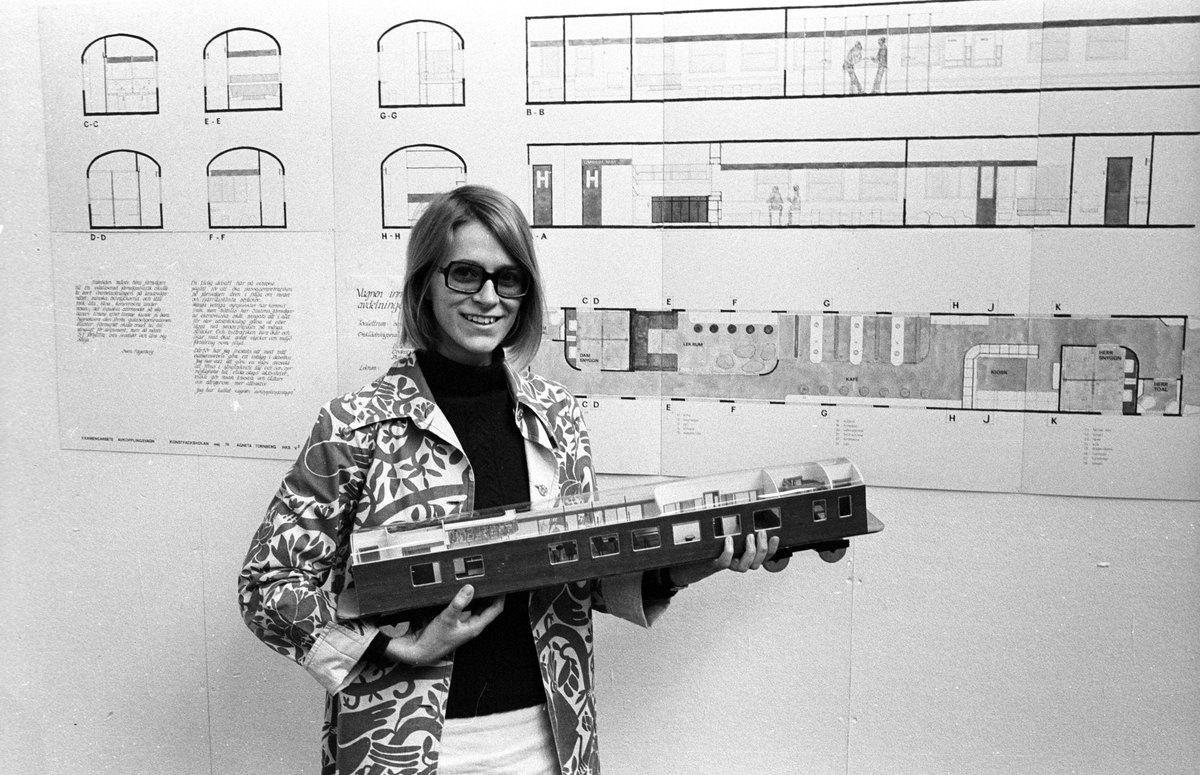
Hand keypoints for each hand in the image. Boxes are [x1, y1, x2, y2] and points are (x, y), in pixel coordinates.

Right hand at [383, 585, 503, 665]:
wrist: (420, 651)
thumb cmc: (434, 640)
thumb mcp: (446, 619)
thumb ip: (458, 603)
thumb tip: (470, 588)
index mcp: (475, 626)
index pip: (496, 609)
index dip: (501, 596)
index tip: (503, 583)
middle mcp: (473, 625)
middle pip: (489, 607)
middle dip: (493, 594)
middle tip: (493, 579)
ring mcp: (465, 624)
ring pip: (479, 607)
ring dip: (482, 596)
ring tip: (482, 582)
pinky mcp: (457, 622)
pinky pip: (468, 608)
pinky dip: (469, 600)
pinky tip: (465, 592)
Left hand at [668, 529, 788, 587]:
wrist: (683, 564)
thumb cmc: (703, 548)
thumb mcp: (720, 535)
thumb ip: (732, 526)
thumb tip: (742, 506)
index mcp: (741, 556)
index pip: (762, 557)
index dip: (771, 549)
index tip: (774, 536)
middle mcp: (735, 563)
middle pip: (756, 564)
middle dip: (762, 549)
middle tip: (759, 533)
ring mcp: (725, 565)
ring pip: (744, 567)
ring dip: (750, 551)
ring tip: (748, 536)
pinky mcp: (713, 564)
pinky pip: (725, 561)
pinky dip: (729, 551)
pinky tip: (728, 540)